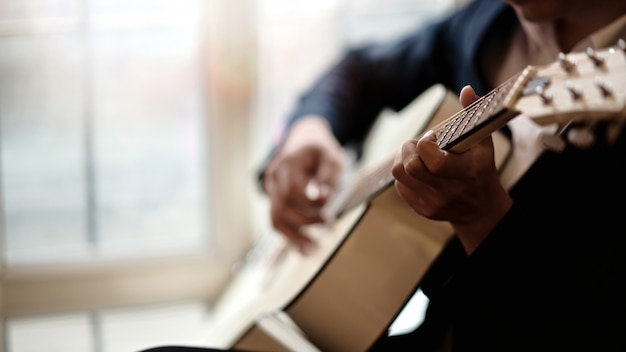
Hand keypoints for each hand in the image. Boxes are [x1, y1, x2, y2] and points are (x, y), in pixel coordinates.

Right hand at [263, 116, 346, 253]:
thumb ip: (328, 176)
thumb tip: (323, 197)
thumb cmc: (321, 150)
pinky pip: (277, 220)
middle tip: (329, 227)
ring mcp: (272, 188)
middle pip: (282, 206)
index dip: (310, 203)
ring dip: (294, 236)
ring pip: (275, 217)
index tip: (329, 209)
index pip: (294, 189)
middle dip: (305, 221)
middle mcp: (275, 176)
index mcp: (288, 162)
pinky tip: (302, 249)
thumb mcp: (332, 157)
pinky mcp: (274, 199)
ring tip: (312, 249)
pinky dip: (290, 235)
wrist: (304, 140)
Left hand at [391, 85, 511, 253]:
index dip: (425, 143)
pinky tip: (417, 170)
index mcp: (467, 172)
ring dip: (402, 159)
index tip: (432, 136)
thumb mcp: (483, 141)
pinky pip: (399, 186)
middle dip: (408, 148)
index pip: (434, 161)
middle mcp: (449, 191)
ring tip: (414, 153)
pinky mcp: (422, 209)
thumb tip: (466, 90)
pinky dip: (404, 174)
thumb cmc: (481, 168)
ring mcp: (433, 203)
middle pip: (411, 167)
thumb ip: (474, 114)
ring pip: (400, 175)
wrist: (481, 208)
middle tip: (418, 143)